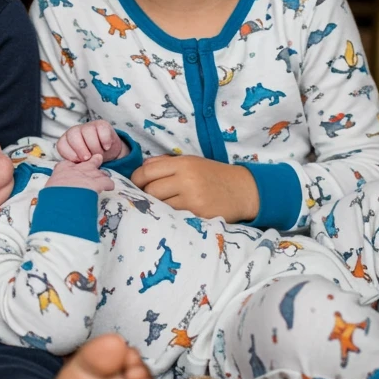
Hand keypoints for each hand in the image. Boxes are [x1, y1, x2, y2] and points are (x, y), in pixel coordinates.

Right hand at [48, 154, 114, 191]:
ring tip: (103, 180)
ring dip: (102, 176)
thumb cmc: (52, 195)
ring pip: (101, 171)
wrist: (61, 199)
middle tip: (96, 163)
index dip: (75, 166)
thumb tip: (55, 193)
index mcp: (64, 168)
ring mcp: (89, 174)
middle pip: (90, 161)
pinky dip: (109, 184)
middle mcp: (78, 168)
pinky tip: (109, 188)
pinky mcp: (98, 183)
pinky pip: (108, 181)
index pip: (70, 162)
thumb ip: (55, 185)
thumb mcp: (50, 187)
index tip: (76, 169)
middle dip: (94, 162)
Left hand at [56, 120, 126, 163]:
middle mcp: (75, 131)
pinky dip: (105, 141)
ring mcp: (88, 126)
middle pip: (73, 136)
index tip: (78, 161)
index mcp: (66, 141)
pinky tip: (106, 147)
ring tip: (99, 155)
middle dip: (81, 149)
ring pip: (88, 132)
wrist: (106, 151)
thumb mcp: (81, 164)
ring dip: (94, 147)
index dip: (69, 154)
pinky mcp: (101, 124)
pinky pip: (102, 130)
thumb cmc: (90, 159)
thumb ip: (75, 165)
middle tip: (88, 158)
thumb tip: (75, 170)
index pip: (61, 145)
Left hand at [132, 156, 258, 222]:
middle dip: (145, 194)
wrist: (243, 190)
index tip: (136, 184)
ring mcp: (193, 200)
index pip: (147, 171)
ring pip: (160, 205)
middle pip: (151, 190)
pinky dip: (169, 215)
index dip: (136, 179)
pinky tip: (171, 213)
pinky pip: (174, 216)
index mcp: (183, 164)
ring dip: (156, 206)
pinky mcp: (198, 215)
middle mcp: (186, 180)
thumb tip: (143, 167)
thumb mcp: (191, 161)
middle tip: (147, 197)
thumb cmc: (214, 175)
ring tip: (159, 205)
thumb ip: (166, 163)